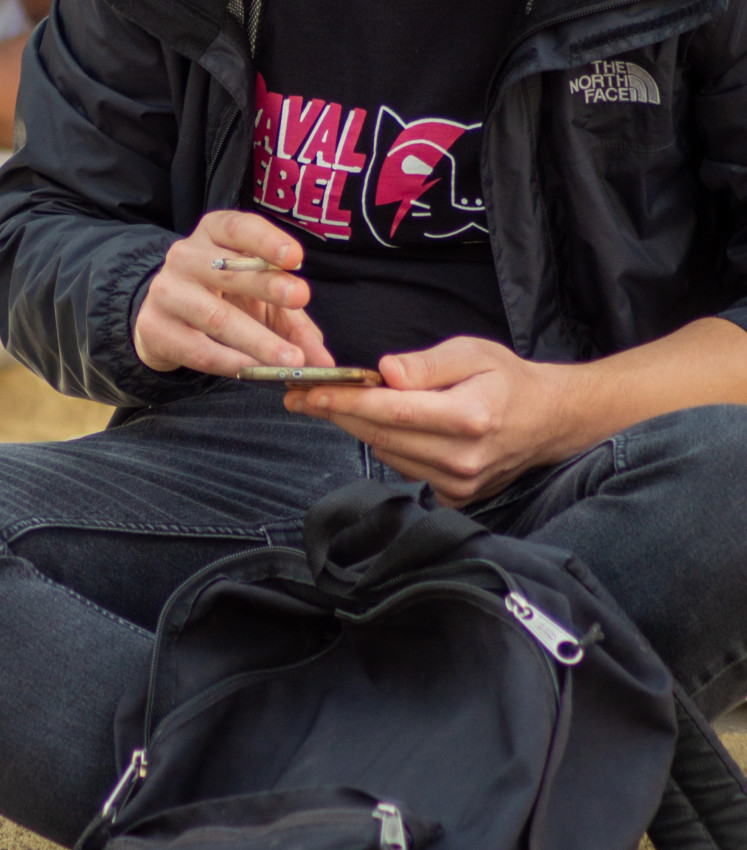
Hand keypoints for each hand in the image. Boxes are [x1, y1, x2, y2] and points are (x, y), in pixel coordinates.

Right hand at [132, 210, 334, 375]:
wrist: (166, 317)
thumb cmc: (224, 298)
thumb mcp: (260, 299)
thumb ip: (294, 324)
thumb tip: (325, 361)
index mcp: (213, 234)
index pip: (237, 227)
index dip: (266, 240)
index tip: (295, 257)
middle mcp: (186, 256)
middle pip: (228, 270)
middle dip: (267, 284)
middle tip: (301, 297)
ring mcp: (167, 292)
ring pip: (216, 316)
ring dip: (257, 340)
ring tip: (291, 359)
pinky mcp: (155, 328)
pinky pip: (198, 349)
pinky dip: (230, 362)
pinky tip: (255, 371)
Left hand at [283, 337, 568, 504]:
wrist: (549, 420)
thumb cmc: (508, 379)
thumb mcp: (473, 353)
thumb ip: (426, 365)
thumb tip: (384, 371)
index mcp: (470, 417)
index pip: (392, 411)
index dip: (346, 402)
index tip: (309, 391)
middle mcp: (464, 457)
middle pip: (383, 436)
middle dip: (337, 414)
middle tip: (300, 395)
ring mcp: (460, 483)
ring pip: (389, 454)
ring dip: (356, 429)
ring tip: (330, 404)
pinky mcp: (457, 497)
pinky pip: (405, 468)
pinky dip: (387, 446)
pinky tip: (378, 425)